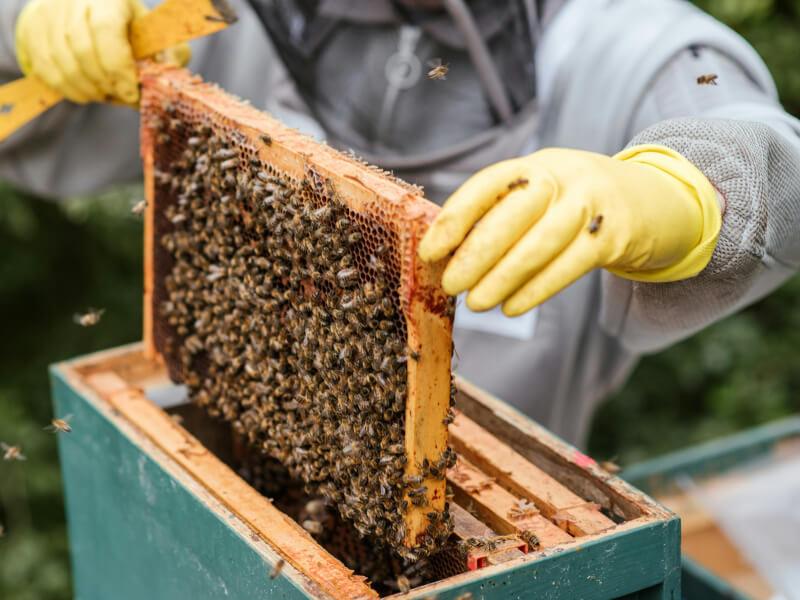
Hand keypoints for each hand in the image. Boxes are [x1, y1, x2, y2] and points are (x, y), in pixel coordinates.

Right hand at [15, 0, 190, 105]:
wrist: (84, 10)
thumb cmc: (128, 28)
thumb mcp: (152, 35)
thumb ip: (167, 55)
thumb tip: (168, 79)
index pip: (107, 31)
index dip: (120, 68)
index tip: (133, 93)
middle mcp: (74, 0)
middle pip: (83, 50)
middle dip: (106, 83)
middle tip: (121, 97)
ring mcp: (49, 13)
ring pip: (63, 63)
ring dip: (88, 89)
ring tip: (107, 95)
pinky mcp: (33, 30)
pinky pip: (48, 70)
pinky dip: (69, 89)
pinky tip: (87, 94)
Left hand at [418, 145, 720, 315]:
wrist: (653, 201)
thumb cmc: (575, 206)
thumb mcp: (542, 196)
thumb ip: (502, 216)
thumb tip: (447, 255)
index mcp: (535, 165)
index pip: (488, 185)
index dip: (455, 218)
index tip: (430, 251)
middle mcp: (563, 176)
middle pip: (514, 212)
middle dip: (477, 252)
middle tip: (451, 284)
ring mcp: (593, 202)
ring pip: (541, 242)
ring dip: (503, 276)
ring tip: (476, 303)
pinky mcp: (615, 234)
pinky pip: (570, 264)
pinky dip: (537, 288)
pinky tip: (512, 307)